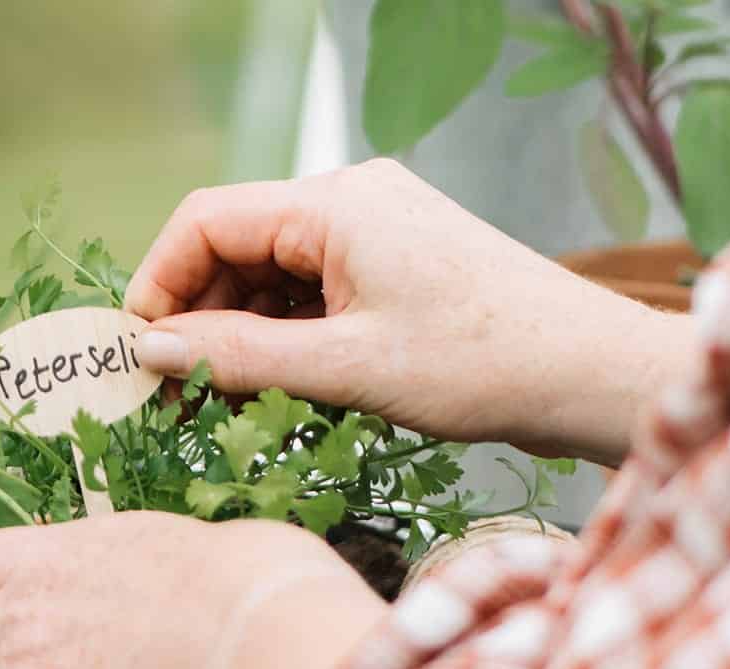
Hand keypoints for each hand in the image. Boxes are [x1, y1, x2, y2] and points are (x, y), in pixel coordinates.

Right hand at [123, 159, 697, 465]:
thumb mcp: (345, 369)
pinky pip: (315, 290)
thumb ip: (239, 356)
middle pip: (236, 246)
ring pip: (273, 274)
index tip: (139, 355)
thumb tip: (152, 351)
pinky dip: (286, 336)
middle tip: (175, 400)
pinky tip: (277, 391)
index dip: (158, 284)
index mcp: (335, 203)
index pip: (206, 220)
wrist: (590, 374)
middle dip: (197, 319)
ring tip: (224, 408)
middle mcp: (353, 199)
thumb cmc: (482, 366)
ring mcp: (379, 230)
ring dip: (241, 335)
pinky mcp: (399, 264)